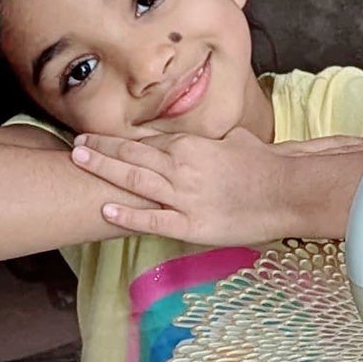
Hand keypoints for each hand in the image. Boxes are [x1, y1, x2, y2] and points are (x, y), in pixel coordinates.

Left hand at [70, 128, 362, 245]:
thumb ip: (221, 142)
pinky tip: (106, 209)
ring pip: (135, 180)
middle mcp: (181, 168)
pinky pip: (153, 219)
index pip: (148, 142)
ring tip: (79, 162)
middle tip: (76, 145)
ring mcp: (184, 196)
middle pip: (133, 155)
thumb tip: (222, 140)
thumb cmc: (268, 167)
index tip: (102, 137)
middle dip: (102, 149)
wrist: (286, 190)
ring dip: (104, 170)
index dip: (122, 140)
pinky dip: (128, 214)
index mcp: (192, 147)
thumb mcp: (241, 143)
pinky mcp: (191, 224)